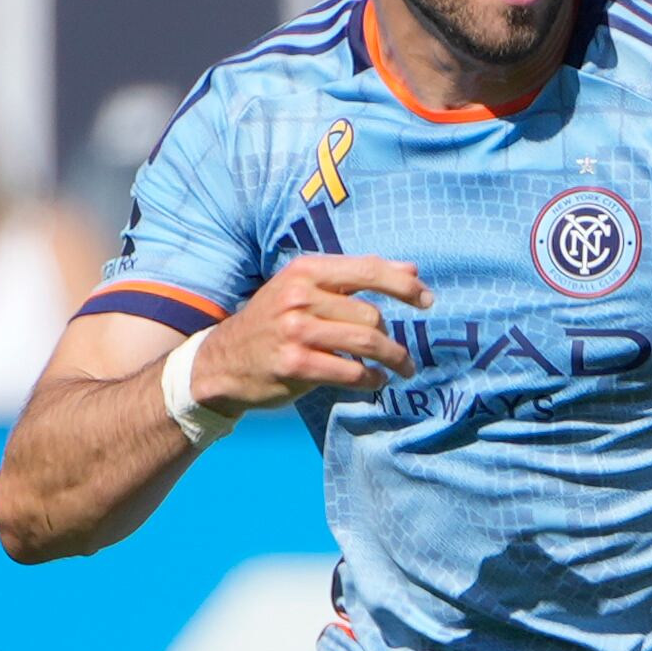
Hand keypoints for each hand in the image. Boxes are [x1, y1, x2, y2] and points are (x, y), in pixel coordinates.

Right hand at [193, 254, 429, 408]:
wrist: (223, 361)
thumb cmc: (275, 322)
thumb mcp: (305, 288)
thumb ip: (355, 277)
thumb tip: (411, 268)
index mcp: (305, 270)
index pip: (367, 270)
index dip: (404, 285)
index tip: (427, 300)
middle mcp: (299, 296)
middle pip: (371, 315)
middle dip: (393, 338)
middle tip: (400, 354)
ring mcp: (296, 331)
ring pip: (367, 342)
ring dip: (394, 359)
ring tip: (403, 369)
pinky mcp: (296, 364)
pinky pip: (352, 372)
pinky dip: (372, 379)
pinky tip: (375, 381)